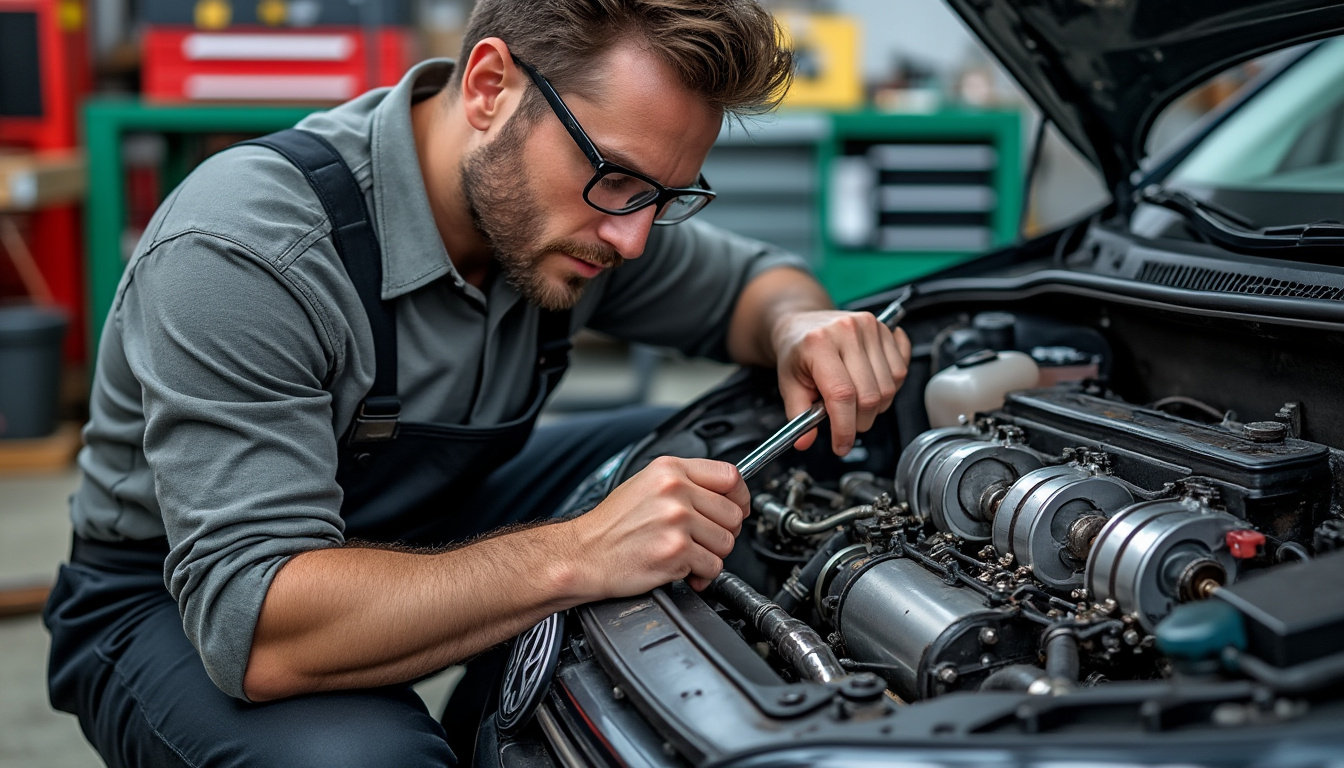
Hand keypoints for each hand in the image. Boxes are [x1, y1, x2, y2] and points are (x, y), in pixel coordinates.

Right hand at [563, 456, 749, 593]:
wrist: (584, 555)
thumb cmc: (611, 526)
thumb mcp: (645, 486)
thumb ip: (685, 484)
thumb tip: (724, 494)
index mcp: (669, 470)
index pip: (730, 475)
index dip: (740, 496)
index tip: (738, 508)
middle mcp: (675, 492)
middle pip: (733, 514)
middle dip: (723, 533)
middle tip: (702, 540)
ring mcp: (676, 521)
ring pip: (726, 543)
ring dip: (711, 555)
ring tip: (687, 554)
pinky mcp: (676, 551)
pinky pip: (713, 567)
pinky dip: (701, 574)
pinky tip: (681, 568)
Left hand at [771, 310, 911, 454]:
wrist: (802, 324)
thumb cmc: (797, 353)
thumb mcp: (788, 384)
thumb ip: (798, 414)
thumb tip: (805, 442)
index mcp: (818, 344)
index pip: (842, 395)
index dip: (845, 427)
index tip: (841, 445)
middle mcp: (846, 331)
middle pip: (870, 395)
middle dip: (860, 421)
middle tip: (846, 423)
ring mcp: (869, 327)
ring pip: (889, 387)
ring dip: (876, 407)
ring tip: (855, 402)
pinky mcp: (884, 328)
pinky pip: (901, 370)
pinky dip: (890, 388)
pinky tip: (871, 385)